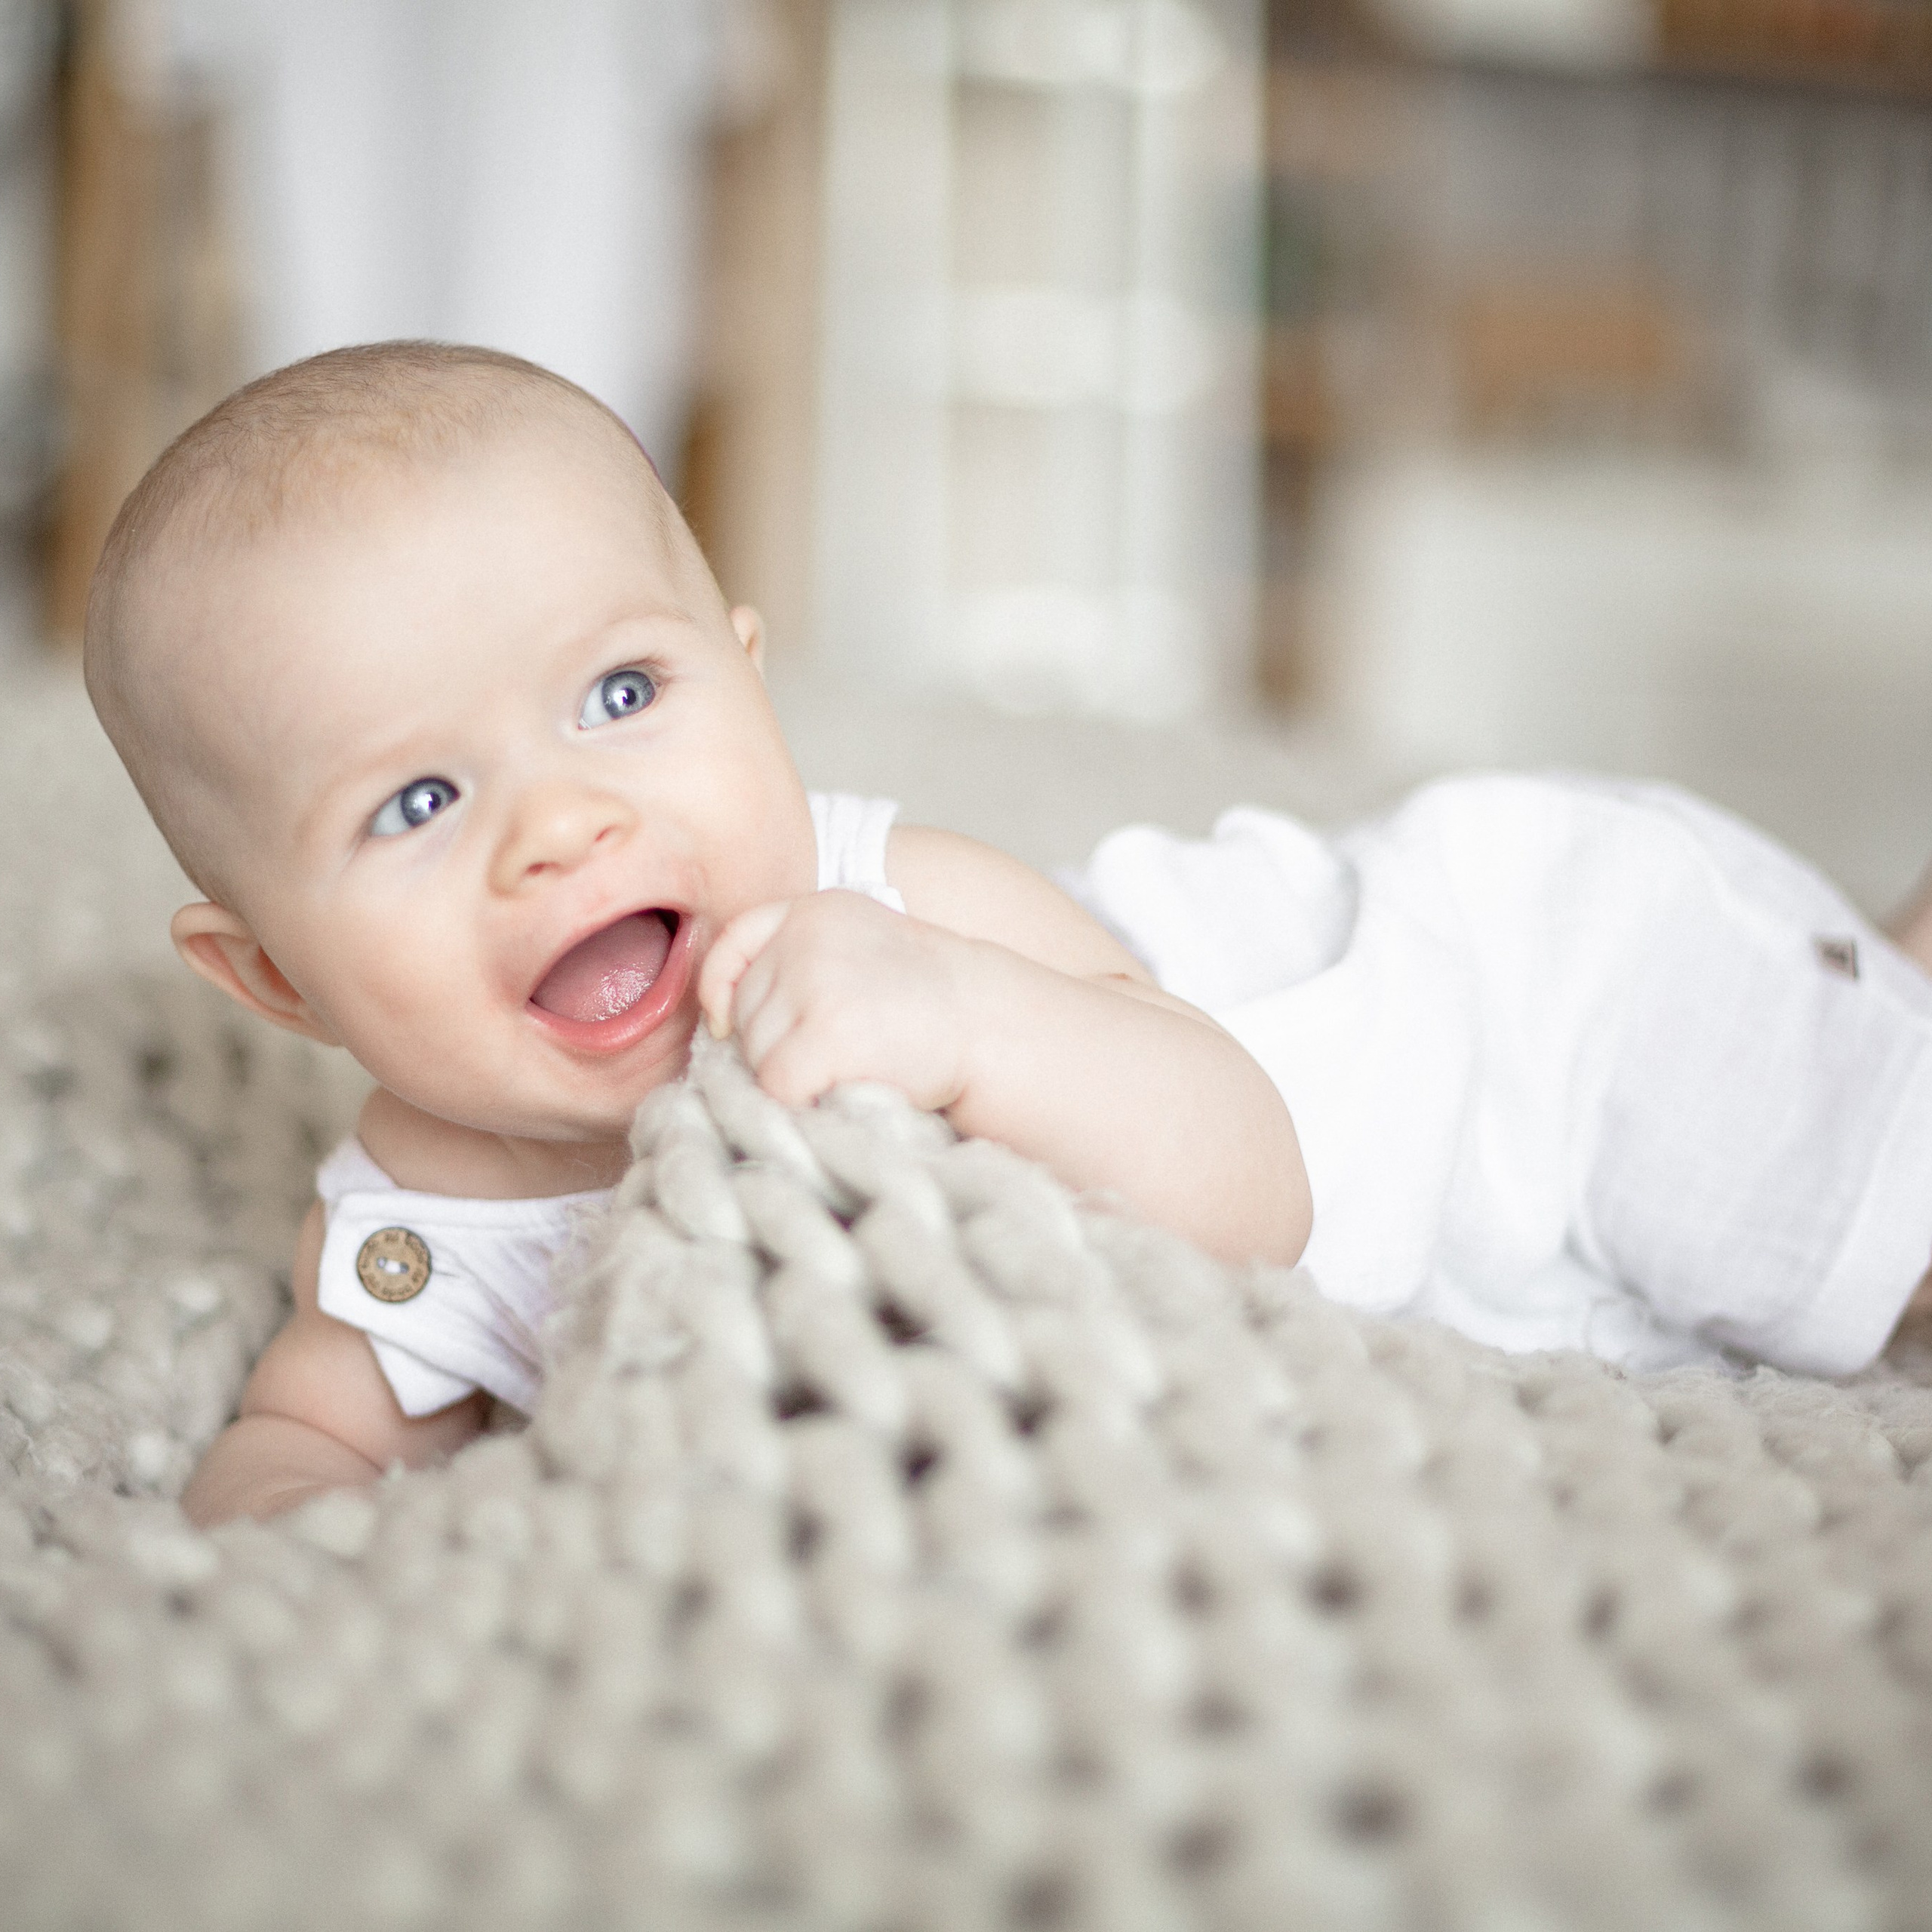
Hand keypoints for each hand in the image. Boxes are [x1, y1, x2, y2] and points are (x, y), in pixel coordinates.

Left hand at [697, 890, 976, 1110]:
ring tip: (850, 1066)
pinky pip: (776, 1085)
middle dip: (771, 1043)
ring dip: (789, 1076)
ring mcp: (817, 981)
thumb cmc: (925, 1004)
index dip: (721, 990)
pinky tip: (844, 1088)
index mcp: (815, 910)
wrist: (992, 1026)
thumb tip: (717, 1021)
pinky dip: (802, 1101)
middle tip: (838, 1051)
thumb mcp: (861, 949)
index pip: (733, 943)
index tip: (727, 1024)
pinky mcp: (827, 1032)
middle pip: (741, 1011)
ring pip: (754, 1054)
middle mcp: (808, 937)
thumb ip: (798, 962)